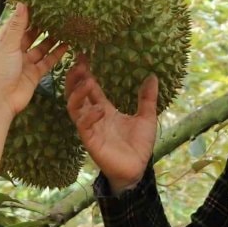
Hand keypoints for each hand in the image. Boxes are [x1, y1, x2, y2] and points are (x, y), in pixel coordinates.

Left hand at [0, 4, 65, 117]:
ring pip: (40, 48)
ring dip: (51, 39)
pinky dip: (56, 54)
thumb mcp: (8, 46)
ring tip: (63, 27)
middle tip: (55, 13)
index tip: (39, 2)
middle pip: (30, 35)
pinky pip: (47, 61)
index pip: (16, 24)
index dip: (26, 14)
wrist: (1, 101)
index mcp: (4, 42)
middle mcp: (15, 51)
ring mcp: (25, 63)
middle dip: (41, 26)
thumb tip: (22, 3)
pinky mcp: (35, 74)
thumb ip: (17, 26)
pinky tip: (67, 45)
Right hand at [66, 59, 157, 191]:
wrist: (137, 170)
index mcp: (104, 109)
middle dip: (74, 79)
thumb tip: (153, 76)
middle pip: (76, 94)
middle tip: (78, 65)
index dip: (85, 73)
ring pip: (74, 108)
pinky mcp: (90, 141)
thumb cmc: (139, 146)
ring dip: (77, 94)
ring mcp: (90, 128)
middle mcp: (93, 116)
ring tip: (86, 81)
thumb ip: (147, 98)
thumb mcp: (147, 118)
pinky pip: (84, 126)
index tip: (83, 56)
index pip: (90, 88)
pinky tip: (100, 109)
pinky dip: (89, 115)